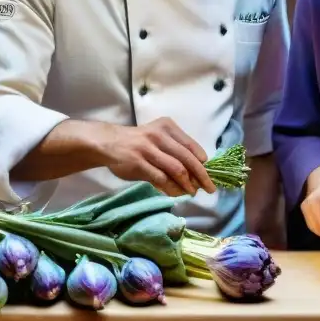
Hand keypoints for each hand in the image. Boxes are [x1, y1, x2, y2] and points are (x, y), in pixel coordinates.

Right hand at [99, 118, 215, 197]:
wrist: (109, 143)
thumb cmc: (138, 142)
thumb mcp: (158, 137)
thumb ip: (175, 150)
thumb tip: (197, 171)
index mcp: (167, 127)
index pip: (191, 146)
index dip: (202, 162)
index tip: (209, 174)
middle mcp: (159, 136)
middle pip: (187, 158)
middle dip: (201, 176)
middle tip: (209, 188)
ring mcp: (148, 149)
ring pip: (176, 169)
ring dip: (187, 184)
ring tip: (193, 192)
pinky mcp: (139, 163)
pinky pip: (161, 178)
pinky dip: (172, 188)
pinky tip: (177, 193)